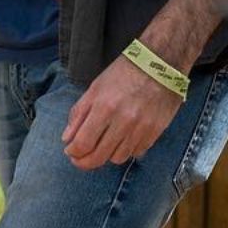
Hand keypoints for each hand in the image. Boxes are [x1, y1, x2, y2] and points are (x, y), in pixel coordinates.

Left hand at [60, 54, 182, 170]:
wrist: (160, 65)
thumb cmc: (123, 74)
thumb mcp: (95, 88)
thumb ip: (79, 114)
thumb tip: (67, 139)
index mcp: (104, 107)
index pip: (84, 142)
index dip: (74, 152)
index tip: (70, 152)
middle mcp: (123, 121)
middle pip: (100, 156)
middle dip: (85, 162)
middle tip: (80, 159)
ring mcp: (141, 129)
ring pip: (118, 158)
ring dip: (106, 156)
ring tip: (102, 146)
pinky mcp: (155, 133)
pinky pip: (136, 153)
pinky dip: (126, 151)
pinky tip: (121, 141)